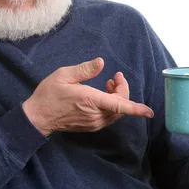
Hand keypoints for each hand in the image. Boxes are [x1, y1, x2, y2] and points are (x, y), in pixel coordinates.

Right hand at [22, 58, 153, 135]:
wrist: (38, 117)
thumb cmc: (49, 94)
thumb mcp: (64, 75)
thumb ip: (85, 69)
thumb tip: (101, 62)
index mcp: (90, 100)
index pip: (119, 106)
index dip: (136, 109)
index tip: (150, 112)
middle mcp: (95, 115)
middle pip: (121, 106)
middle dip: (123, 90)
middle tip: (115, 76)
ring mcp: (94, 123)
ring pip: (117, 112)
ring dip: (118, 98)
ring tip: (108, 83)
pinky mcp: (91, 126)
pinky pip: (109, 116)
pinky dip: (112, 105)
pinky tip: (103, 95)